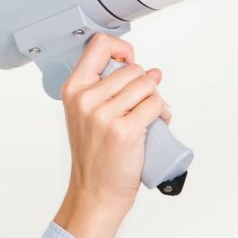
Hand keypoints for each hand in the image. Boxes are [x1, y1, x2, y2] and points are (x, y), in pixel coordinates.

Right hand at [59, 32, 171, 216]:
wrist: (95, 192)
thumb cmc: (94, 156)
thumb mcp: (86, 115)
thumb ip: (107, 89)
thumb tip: (151, 71)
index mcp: (74, 90)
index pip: (100, 45)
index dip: (122, 49)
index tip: (129, 62)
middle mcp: (86, 99)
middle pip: (133, 69)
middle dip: (145, 84)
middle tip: (141, 104)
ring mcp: (105, 115)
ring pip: (148, 85)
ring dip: (156, 99)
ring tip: (150, 115)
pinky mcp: (125, 130)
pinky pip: (156, 104)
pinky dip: (164, 112)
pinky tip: (158, 123)